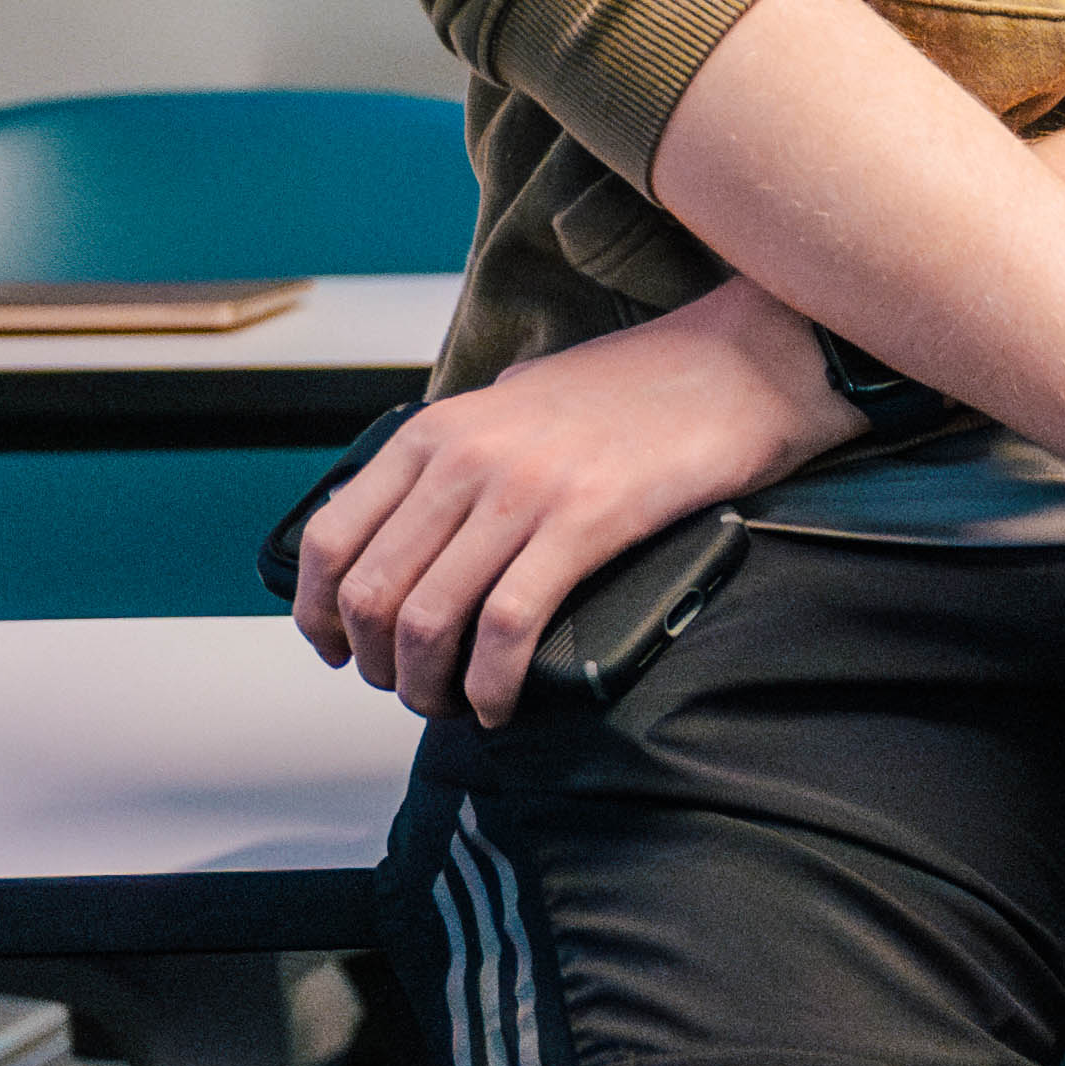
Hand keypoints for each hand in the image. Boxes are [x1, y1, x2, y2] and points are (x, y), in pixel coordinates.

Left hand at [287, 287, 841, 723]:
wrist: (746, 361)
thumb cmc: (644, 386)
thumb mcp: (520, 402)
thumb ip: (460, 456)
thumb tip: (418, 529)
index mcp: (437, 430)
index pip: (329, 539)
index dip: (319, 616)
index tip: (340, 650)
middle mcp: (465, 457)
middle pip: (371, 594)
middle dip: (378, 665)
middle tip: (409, 688)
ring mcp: (524, 490)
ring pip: (427, 621)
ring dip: (428, 687)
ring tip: (454, 705)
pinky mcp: (587, 523)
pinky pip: (507, 629)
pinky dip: (491, 685)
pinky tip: (501, 703)